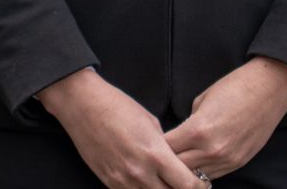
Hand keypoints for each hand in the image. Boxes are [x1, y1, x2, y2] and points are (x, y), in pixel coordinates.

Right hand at [37, 68, 203, 187]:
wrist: (83, 106)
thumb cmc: (119, 107)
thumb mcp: (151, 123)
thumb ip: (165, 147)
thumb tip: (174, 162)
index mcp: (155, 154)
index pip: (187, 185)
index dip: (199, 187)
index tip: (203, 184)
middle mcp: (140, 172)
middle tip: (186, 185)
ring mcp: (122, 181)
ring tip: (167, 185)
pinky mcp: (109, 183)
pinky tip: (147, 185)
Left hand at [163, 57, 286, 179]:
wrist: (270, 88)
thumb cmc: (235, 87)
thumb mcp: (202, 100)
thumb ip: (188, 123)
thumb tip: (180, 137)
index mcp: (198, 130)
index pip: (166, 149)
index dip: (155, 146)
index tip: (150, 143)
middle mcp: (212, 149)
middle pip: (177, 167)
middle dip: (166, 162)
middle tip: (158, 156)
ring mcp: (227, 159)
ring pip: (195, 176)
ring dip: (184, 170)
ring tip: (176, 163)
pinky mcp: (238, 162)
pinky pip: (213, 175)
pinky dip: (202, 170)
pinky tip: (196, 163)